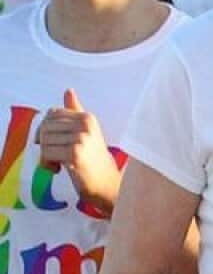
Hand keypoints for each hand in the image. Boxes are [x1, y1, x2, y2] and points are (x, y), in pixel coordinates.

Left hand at [35, 89, 120, 213]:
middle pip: (45, 127)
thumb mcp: (86, 131)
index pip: (51, 114)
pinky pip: (47, 153)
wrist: (106, 183)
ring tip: (57, 163)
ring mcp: (81, 138)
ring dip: (45, 155)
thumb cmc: (94, 159)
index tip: (54, 142)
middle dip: (44, 143)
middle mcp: (85, 125)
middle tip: (54, 156)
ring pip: (44, 140)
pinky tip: (58, 169)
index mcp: (87, 117)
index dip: (46, 129)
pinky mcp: (74, 153)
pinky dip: (47, 163)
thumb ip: (75, 111)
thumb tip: (68, 90)